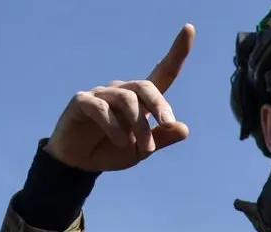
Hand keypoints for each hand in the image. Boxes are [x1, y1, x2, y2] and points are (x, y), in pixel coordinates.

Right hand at [46, 24, 194, 171]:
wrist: (80, 163)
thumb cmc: (111, 150)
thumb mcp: (140, 150)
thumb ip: (160, 139)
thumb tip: (184, 128)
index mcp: (141, 100)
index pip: (163, 72)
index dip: (177, 52)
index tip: (190, 28)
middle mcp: (122, 91)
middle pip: (145, 86)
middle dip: (159, 105)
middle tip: (167, 125)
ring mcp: (101, 94)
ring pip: (127, 100)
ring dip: (139, 125)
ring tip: (141, 147)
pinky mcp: (82, 101)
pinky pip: (101, 108)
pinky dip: (114, 127)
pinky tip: (120, 141)